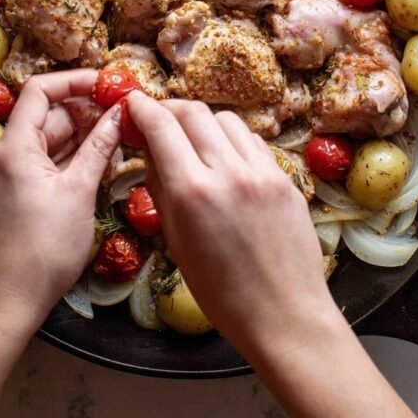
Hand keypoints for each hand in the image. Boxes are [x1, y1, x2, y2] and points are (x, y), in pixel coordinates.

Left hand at [0, 70, 121, 324]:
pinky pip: (46, 164)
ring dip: (83, 137)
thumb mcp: (79, 193)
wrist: (10, 302)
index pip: (41, 91)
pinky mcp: (17, 195)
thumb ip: (99, 148)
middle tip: (124, 115)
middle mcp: (6, 155)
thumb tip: (119, 113)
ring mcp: (10, 176)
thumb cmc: (44, 248)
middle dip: (86, 112)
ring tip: (120, 140)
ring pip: (50, 141)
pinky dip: (72, 159)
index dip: (74, 81)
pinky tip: (101, 164)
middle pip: (48, 116)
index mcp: (14, 147)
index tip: (108, 84)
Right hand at [125, 92, 331, 349]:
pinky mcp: (285, 178)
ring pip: (226, 120)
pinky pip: (253, 142)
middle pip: (194, 112)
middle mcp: (228, 172)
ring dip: (204, 122)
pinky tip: (226, 159)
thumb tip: (151, 154)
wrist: (283, 313)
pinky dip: (233, 141)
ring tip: (194, 140)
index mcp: (192, 192)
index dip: (141, 108)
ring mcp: (262, 171)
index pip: (161, 126)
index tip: (132, 104)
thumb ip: (161, 190)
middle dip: (170, 109)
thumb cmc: (221, 292)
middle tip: (159, 119)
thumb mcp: (176, 242)